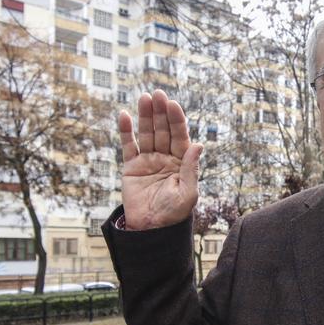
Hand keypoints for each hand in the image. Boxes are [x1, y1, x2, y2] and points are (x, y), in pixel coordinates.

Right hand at [118, 90, 202, 229]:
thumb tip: (198, 145)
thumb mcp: (187, 193)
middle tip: (158, 94)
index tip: (173, 105)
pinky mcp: (131, 167)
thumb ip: (191, 169)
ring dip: (145, 116)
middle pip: (163, 130)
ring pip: (146, 134)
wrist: (150, 230)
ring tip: (144, 98)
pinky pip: (128, 146)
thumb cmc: (173, 214)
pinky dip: (126, 131)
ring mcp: (148, 160)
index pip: (180, 136)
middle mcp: (165, 157)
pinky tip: (125, 116)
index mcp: (182, 162)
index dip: (176, 120)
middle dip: (161, 113)